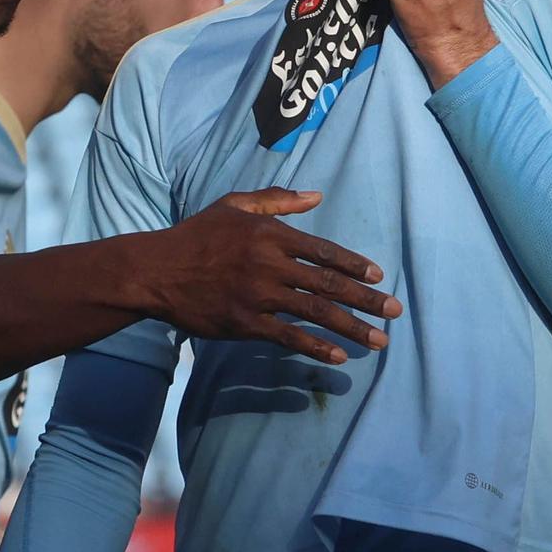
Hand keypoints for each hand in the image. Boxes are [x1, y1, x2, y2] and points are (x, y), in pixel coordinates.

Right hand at [149, 189, 401, 363]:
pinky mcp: (245, 323)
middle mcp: (270, 264)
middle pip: (328, 284)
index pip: (324, 251)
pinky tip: (338, 356)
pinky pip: (288, 336)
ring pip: (316, 313)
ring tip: (378, 341)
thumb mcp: (235, 205)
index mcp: (270, 234)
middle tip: (395, 312)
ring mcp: (259, 295)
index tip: (379, 278)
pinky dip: (316, 346)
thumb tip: (317, 196)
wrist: (156, 271)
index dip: (354, 266)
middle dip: (367, 300)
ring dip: (352, 328)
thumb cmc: (196, 235)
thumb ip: (278, 199)